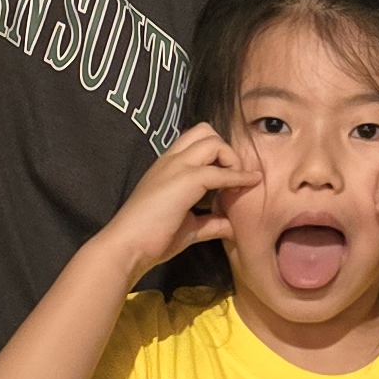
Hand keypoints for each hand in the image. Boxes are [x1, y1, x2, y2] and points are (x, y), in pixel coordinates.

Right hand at [97, 125, 245, 275]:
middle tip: (231, 178)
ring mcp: (177, 166)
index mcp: (167, 166)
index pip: (194, 142)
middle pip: (205, 131)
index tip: (229, 180)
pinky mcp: (187, 179)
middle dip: (225, 150)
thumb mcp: (187, 227)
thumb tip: (231, 225)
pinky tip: (250, 185)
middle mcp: (171, 160)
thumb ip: (209, 222)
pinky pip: (220, 171)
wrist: (128, 247)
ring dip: (231, 160)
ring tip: (236, 184)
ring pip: (213, 142)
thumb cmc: (151, 239)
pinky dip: (239, 177)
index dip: (216, 155)